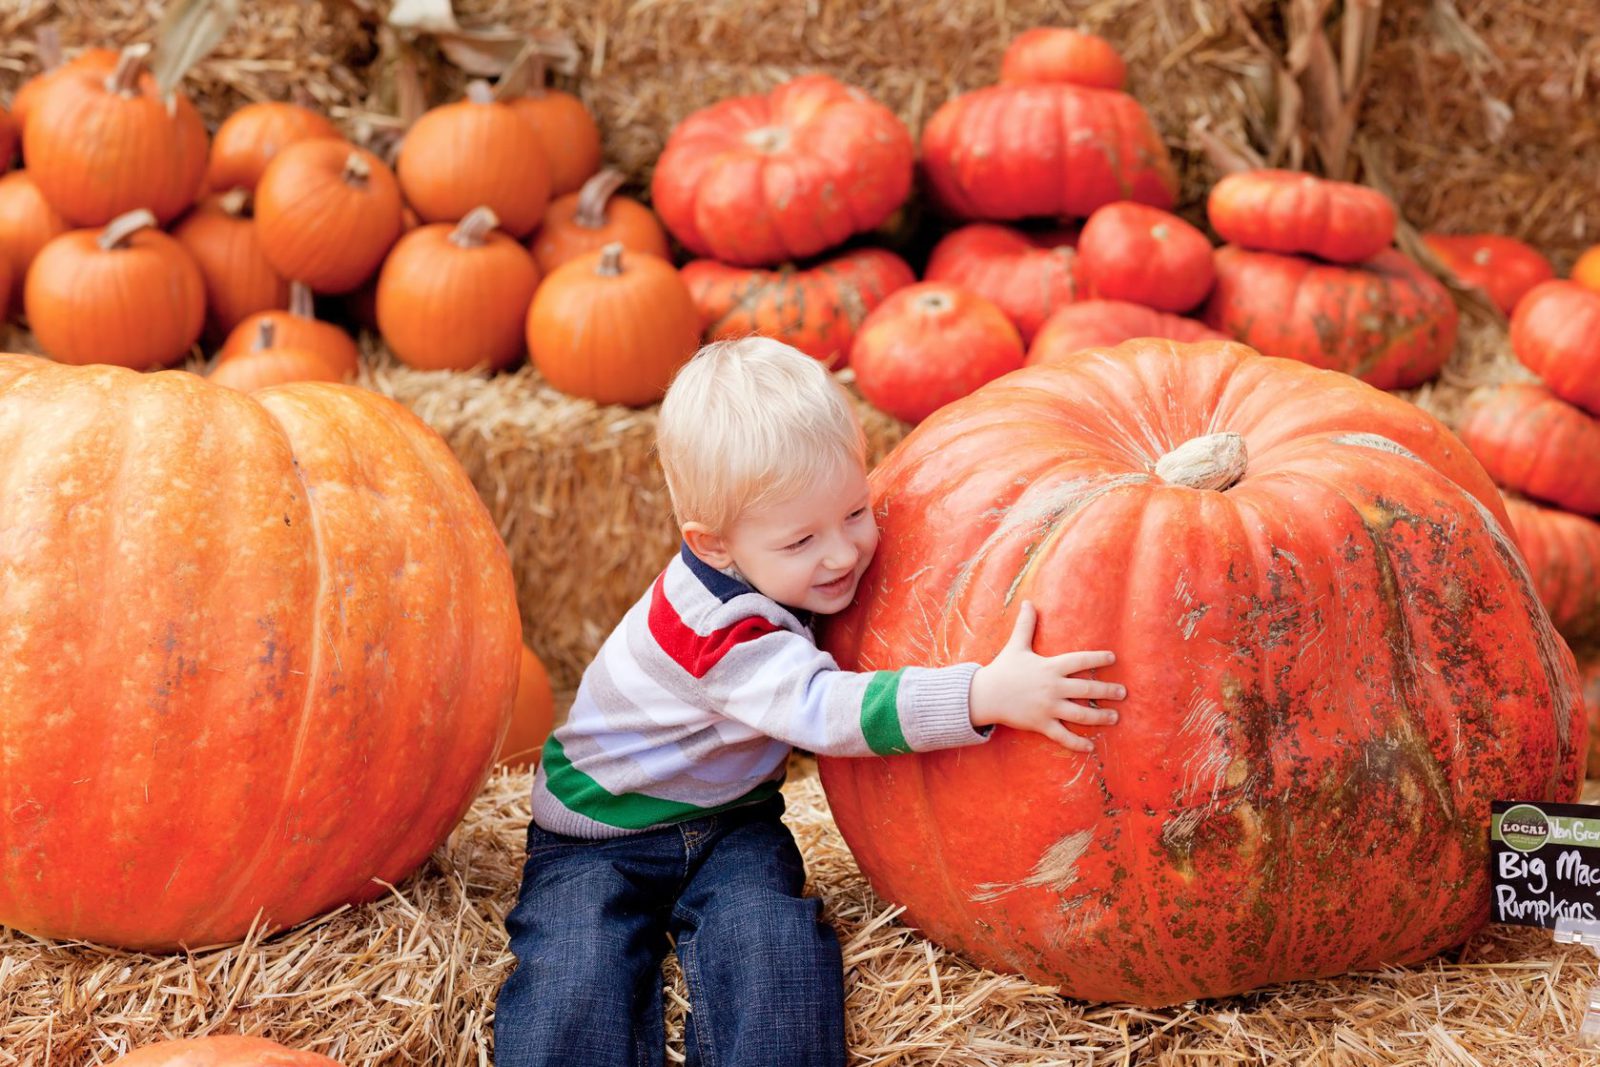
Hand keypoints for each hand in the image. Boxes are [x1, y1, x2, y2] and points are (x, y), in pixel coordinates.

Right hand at [968, 601, 1124, 751]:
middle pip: (1087, 688)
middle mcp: (1052, 687)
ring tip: (1115, 717)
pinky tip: (1090, 747)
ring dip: (1100, 717)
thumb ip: (1025, 625)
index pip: (1079, 660)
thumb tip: (1027, 602)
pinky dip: (1077, 743)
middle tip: (1123, 693)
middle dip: (1107, 690)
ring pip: (1080, 714)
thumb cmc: (1002, 669)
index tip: (1113, 658)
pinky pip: (1062, 736)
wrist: (984, 695)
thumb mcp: (1015, 645)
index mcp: (1050, 667)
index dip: (1097, 658)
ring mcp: (1048, 708)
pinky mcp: (1040, 724)